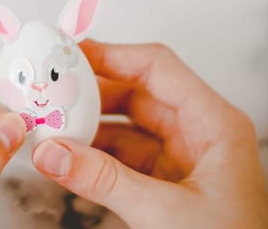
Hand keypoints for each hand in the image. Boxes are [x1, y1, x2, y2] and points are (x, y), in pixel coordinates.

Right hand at [32, 40, 267, 228]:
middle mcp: (198, 132)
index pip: (157, 67)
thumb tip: (53, 153)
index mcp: (214, 124)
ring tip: (55, 127)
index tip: (72, 55)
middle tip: (55, 91)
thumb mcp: (166, 214)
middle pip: (137, 92)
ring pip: (127, 125)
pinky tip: (71, 157)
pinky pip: (124, 155)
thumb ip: (104, 181)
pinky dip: (96, 154)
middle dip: (93, 93)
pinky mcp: (166, 180)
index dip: (112, 55)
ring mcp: (181, 156)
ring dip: (90, 126)